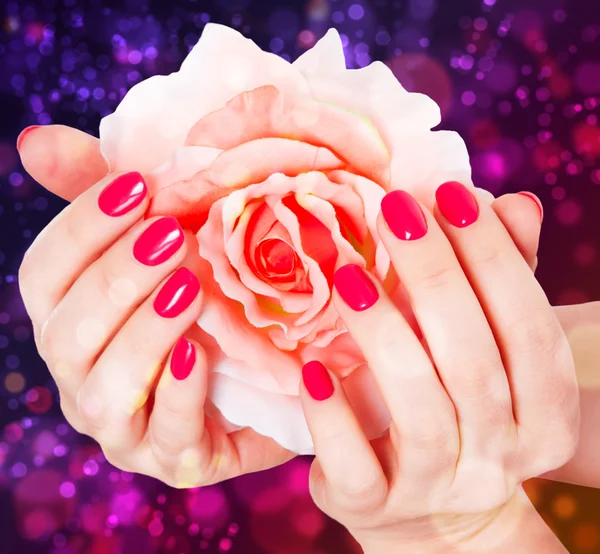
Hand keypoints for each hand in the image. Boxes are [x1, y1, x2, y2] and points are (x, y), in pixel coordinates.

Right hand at [18, 168, 293, 486]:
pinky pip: (167, 437)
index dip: (81, 228)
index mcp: (71, 323)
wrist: (275, 371)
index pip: (44, 276)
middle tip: (171, 235)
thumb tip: (35, 140)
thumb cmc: (211, 298)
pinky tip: (199, 355)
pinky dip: (179, 396)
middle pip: (67, 333)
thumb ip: (107, 200)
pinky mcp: (176, 459)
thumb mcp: (168, 244)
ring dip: (143, 333)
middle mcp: (83, 377)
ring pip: (105, 389)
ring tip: (189, 288)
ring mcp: (124, 427)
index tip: (137, 185)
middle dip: (117, 279)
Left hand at [299, 183, 577, 552]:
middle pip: (474, 366)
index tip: (450, 194)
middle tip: (394, 210)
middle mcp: (499, 460)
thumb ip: (497, 277)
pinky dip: (334, 416)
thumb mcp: (482, 344)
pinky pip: (355, 466)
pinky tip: (314, 367)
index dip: (494, 259)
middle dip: (435, 277)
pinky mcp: (374, 505)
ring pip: (419, 413)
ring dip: (383, 335)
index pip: (529, 332)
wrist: (421, 502)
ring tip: (347, 274)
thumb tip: (513, 202)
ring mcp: (436, 489)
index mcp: (542, 415)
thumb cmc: (453, 400)